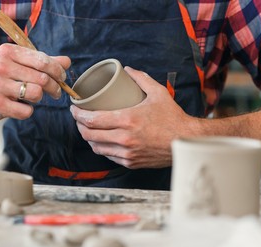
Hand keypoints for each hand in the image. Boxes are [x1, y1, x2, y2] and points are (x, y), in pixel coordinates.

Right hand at [0, 43, 70, 120]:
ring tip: (33, 97)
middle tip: (56, 93)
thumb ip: (42, 62)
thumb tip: (67, 62)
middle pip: (42, 79)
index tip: (62, 78)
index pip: (42, 61)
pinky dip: (27, 111)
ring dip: (39, 98)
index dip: (58, 71)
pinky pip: (26, 111)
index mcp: (8, 52)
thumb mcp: (17, 63)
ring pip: (36, 94)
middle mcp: (1, 67)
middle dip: (54, 87)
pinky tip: (20, 107)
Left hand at [70, 66, 197, 168]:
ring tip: (88, 129)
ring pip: (96, 147)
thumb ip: (141, 78)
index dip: (78, 114)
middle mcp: (124, 138)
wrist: (185, 141)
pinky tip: (101, 141)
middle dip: (79, 126)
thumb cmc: (172, 117)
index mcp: (127, 120)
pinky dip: (101, 148)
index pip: (92, 119)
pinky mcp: (130, 162)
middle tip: (79, 118)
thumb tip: (127, 69)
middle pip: (89, 134)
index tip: (74, 109)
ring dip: (88, 138)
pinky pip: (108, 156)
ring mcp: (126, 153)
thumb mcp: (158, 93)